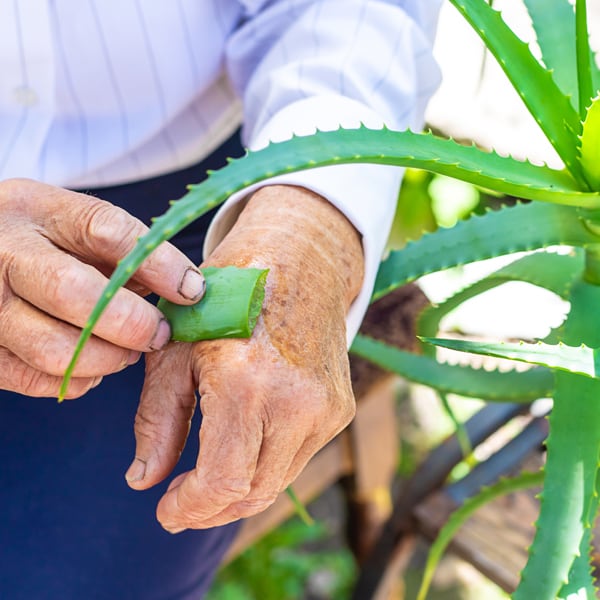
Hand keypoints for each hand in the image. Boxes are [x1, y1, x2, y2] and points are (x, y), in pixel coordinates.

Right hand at [0, 178, 205, 398]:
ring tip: (127, 351)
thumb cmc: (44, 240)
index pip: (106, 231)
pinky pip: (34, 378)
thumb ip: (122, 252)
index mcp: (36, 208)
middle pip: (73, 293)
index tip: (192, 290)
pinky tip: (91, 364)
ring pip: (53, 348)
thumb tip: (184, 291)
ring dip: (108, 359)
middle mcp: (2, 251)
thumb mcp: (75, 224)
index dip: (158, 264)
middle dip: (132, 324)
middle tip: (159, 334)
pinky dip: (77, 379)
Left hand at [127, 185, 364, 529]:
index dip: (190, 510)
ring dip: (239, 489)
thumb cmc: (226, 294)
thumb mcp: (175, 349)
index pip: (223, 483)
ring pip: (278, 481)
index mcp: (247, 383)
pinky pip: (298, 456)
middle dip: (212, 509)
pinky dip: (266, 464)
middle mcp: (297, 402)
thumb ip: (157, 421)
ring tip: (206, 478)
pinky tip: (243, 446)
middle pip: (253, 492)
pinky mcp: (340, 408)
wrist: (297, 260)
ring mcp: (326, 407)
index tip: (165, 511)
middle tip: (180, 503)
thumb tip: (143, 481)